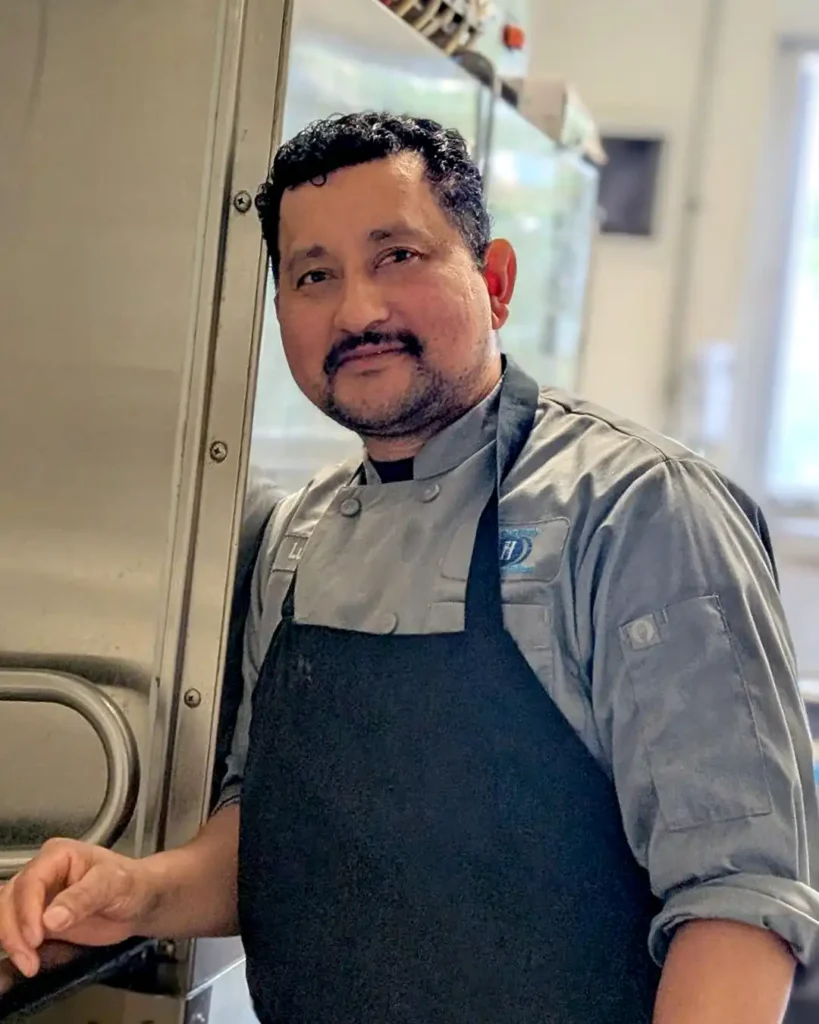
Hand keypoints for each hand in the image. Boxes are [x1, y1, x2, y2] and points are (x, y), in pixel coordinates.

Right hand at [0, 839, 159, 978]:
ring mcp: (37, 897)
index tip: (35, 937)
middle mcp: (42, 873)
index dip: (26, 911)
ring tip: (29, 965)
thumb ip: (83, 898)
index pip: (30, 881)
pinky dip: (13, 946)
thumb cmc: (132, 883)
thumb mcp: (114, 884)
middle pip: (9, 899)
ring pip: (5, 915)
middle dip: (13, 931)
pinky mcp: (37, 920)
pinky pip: (14, 930)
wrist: (141, 901)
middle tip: (29, 960)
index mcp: (58, 855)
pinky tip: (24, 961)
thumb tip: (50, 918)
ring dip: (10, 942)